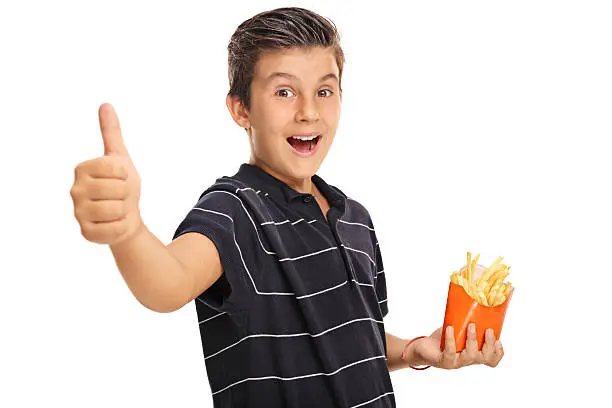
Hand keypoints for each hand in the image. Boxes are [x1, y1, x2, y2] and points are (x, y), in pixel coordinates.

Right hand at [70, 103, 142, 245]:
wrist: (126, 216)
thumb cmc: (122, 185)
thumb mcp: (120, 158)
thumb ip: (112, 132)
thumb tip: (106, 104)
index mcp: (82, 168)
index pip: (116, 168)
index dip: (126, 174)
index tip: (121, 178)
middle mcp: (75, 190)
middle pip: (118, 189)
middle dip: (127, 194)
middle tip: (120, 196)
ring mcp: (78, 213)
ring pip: (117, 210)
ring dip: (125, 210)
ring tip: (118, 209)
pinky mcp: (86, 233)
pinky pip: (116, 229)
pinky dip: (122, 226)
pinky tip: (114, 223)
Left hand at [410, 323, 503, 368]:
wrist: (424, 347)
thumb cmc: (443, 337)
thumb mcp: (458, 328)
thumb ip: (467, 320)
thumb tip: (474, 298)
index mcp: (474, 353)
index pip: (491, 359)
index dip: (498, 352)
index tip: (498, 339)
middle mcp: (467, 360)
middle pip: (485, 358)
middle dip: (490, 344)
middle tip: (488, 330)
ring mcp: (457, 362)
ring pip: (470, 356)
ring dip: (472, 339)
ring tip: (471, 325)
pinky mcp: (444, 361)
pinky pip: (450, 352)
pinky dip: (451, 339)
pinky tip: (450, 328)